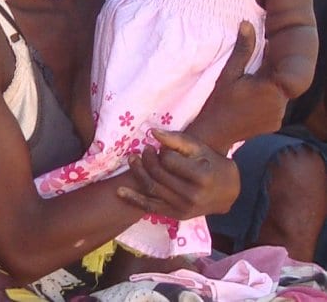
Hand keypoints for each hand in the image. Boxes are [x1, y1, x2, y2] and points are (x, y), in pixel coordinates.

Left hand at [117, 130, 239, 218]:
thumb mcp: (199, 148)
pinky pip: (150, 207)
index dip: (162, 151)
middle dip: (147, 160)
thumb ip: (176, 139)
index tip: (162, 147)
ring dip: (138, 173)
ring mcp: (183, 208)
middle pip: (158, 175)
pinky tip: (120, 191)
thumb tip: (152, 132)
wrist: (227, 191)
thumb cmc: (212, 163)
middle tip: (143, 150)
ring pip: (152, 189)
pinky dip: (134, 199)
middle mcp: (191, 195)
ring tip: (132, 160)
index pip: (169, 161)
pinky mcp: (176, 216)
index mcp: (200, 176)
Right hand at [187, 22, 287, 153]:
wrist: (214, 134)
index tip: (263, 50)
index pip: (279, 66)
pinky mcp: (275, 125)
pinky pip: (276, 106)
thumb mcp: (229, 73)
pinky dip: (267, 100)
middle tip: (253, 68)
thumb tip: (247, 24)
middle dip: (269, 71)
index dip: (271, 57)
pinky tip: (252, 98)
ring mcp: (279, 117)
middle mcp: (280, 105)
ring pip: (278, 93)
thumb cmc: (219, 102)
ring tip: (251, 83)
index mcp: (272, 89)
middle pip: (280, 80)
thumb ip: (243, 49)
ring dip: (268, 86)